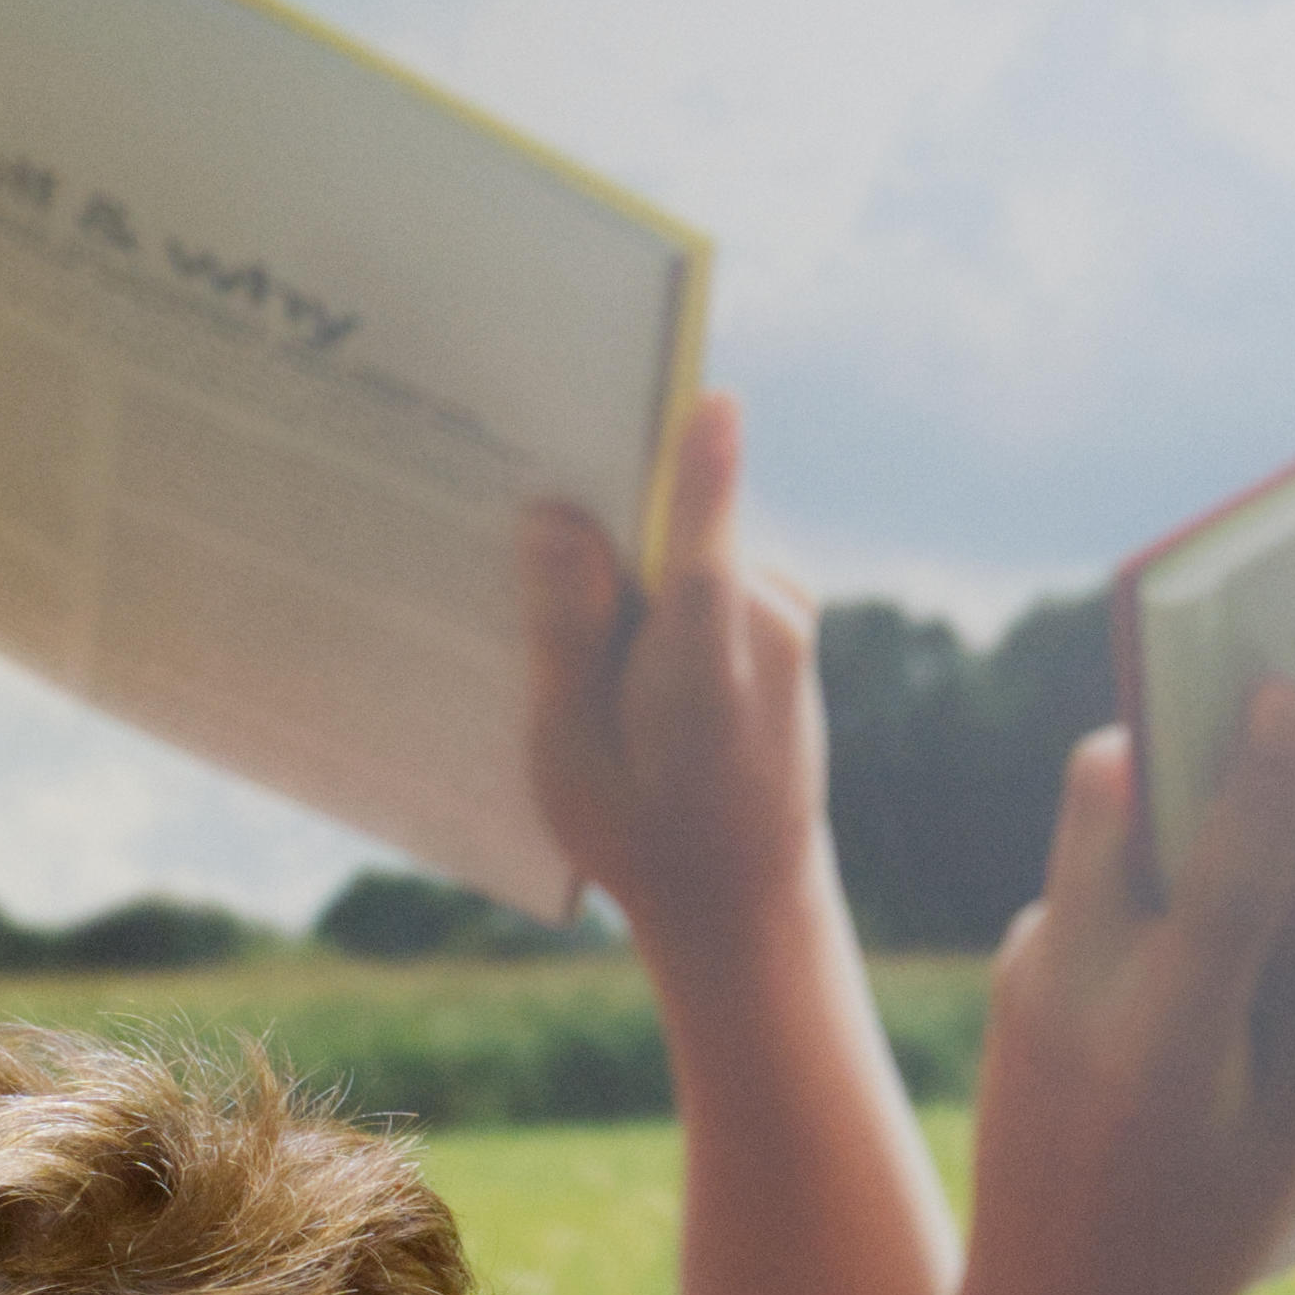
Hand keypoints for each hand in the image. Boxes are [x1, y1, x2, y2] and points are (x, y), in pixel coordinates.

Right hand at [520, 388, 834, 952]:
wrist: (746, 903)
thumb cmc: (644, 842)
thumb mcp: (572, 755)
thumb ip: (567, 634)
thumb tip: (557, 522)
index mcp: (710, 660)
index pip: (707, 533)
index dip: (698, 459)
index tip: (705, 392)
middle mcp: (768, 619)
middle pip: (670, 522)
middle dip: (596, 513)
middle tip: (508, 506)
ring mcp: (786, 614)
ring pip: (683, 548)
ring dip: (623, 561)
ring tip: (552, 602)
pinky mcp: (783, 620)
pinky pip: (706, 574)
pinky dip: (655, 589)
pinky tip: (607, 639)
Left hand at [959, 681, 1294, 1294]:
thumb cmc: (1211, 1222)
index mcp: (1168, 1046)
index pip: (1218, 878)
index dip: (1258, 779)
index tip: (1284, 689)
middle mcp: (1077, 994)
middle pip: (1108, 794)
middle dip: (1176, 738)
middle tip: (1246, 718)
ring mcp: (1026, 977)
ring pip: (1096, 831)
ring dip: (1169, 821)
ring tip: (1249, 859)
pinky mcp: (1010, 973)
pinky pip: (1086, 886)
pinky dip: (1145, 885)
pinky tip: (1196, 942)